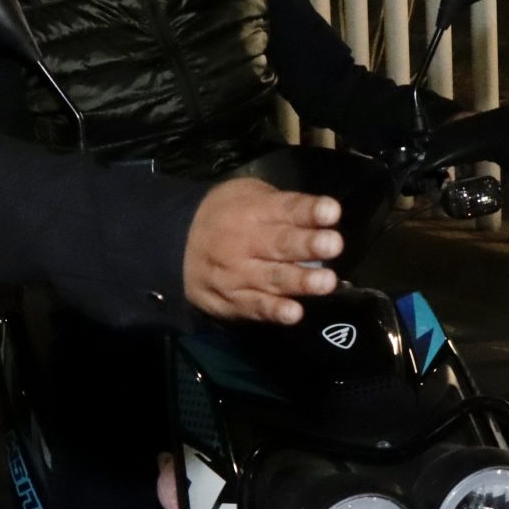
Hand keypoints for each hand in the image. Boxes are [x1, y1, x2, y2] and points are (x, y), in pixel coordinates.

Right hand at [184, 178, 342, 324]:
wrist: (174, 245)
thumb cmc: (224, 215)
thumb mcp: (246, 194)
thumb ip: (281, 204)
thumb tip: (321, 217)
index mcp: (253, 210)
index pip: (285, 208)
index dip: (309, 210)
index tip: (331, 211)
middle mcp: (245, 242)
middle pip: (280, 243)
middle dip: (308, 244)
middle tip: (334, 245)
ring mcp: (237, 274)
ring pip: (272, 278)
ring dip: (300, 281)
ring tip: (326, 282)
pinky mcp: (233, 301)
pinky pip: (255, 307)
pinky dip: (274, 311)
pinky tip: (294, 314)